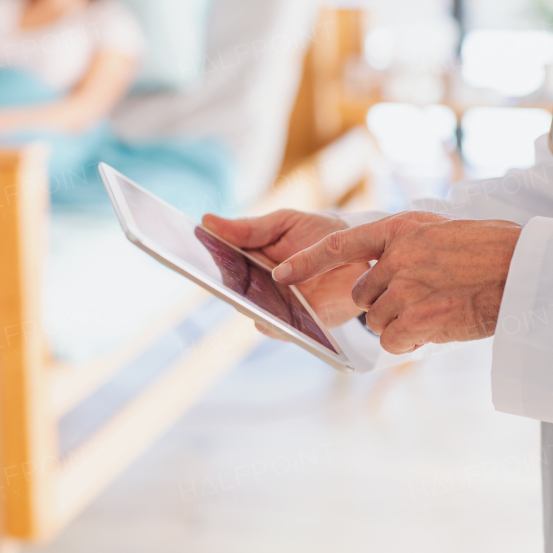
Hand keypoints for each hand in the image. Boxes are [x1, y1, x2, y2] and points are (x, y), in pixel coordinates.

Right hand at [201, 209, 367, 332]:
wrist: (367, 253)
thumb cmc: (322, 234)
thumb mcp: (285, 223)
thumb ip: (249, 228)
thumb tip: (206, 220)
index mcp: (252, 261)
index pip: (220, 265)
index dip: (203, 262)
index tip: (185, 255)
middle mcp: (262, 289)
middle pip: (234, 293)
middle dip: (224, 287)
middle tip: (213, 277)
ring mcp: (282, 308)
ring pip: (256, 313)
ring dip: (250, 308)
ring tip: (243, 299)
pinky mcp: (306, 324)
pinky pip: (284, 331)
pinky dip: (276, 327)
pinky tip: (268, 321)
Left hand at [273, 211, 521, 354]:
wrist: (525, 270)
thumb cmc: (493, 251)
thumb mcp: (442, 233)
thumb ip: (408, 248)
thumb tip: (384, 271)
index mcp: (400, 229)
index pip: (339, 244)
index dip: (307, 262)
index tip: (281, 274)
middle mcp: (396, 256)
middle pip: (362, 294)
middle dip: (383, 304)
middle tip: (423, 300)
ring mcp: (405, 288)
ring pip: (378, 320)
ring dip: (402, 324)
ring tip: (440, 309)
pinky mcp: (416, 318)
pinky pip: (393, 341)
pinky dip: (411, 342)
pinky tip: (439, 328)